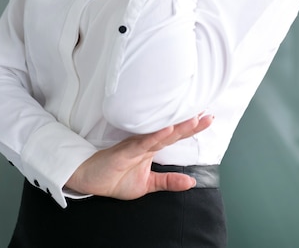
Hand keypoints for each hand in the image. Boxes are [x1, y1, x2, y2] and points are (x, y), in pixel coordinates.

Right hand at [65, 115, 212, 198]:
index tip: (208, 119)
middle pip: (171, 132)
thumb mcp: (147, 184)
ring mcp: (135, 146)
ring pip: (160, 134)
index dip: (191, 129)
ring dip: (177, 127)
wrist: (89, 178)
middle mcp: (145, 143)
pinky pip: (142, 143)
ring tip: (194, 119)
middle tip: (208, 114)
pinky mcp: (124, 152)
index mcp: (151, 148)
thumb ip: (168, 181)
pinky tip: (167, 131)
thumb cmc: (115, 177)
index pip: (175, 137)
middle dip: (190, 124)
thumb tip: (191, 182)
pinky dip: (155, 136)